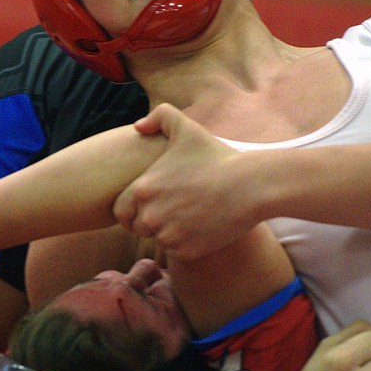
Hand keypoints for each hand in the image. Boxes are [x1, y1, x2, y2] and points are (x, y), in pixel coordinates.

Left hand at [113, 103, 252, 259]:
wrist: (250, 185)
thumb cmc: (217, 156)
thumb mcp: (186, 128)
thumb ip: (159, 117)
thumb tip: (138, 126)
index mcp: (143, 189)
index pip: (121, 210)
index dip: (133, 208)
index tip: (152, 203)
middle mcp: (150, 216)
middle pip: (138, 227)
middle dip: (151, 221)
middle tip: (175, 209)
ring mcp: (168, 236)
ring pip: (158, 240)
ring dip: (169, 232)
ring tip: (191, 216)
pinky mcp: (186, 252)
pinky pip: (177, 252)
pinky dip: (186, 244)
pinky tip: (202, 227)